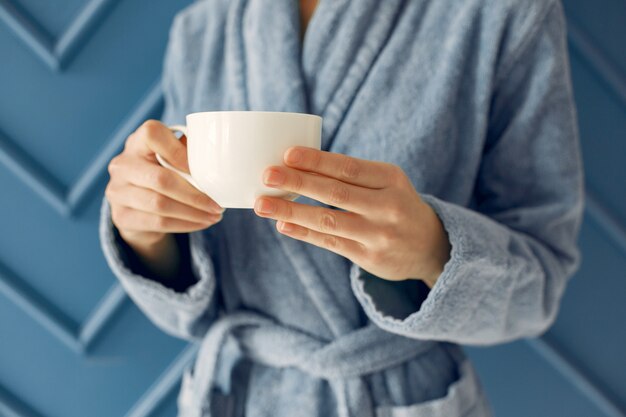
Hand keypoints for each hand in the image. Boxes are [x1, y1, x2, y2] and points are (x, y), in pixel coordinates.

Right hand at [105, 120, 223, 274]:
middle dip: (195, 195)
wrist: (137, 205)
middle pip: (161, 179)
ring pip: (160, 204)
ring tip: (214, 216)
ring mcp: (117, 191)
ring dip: (193, 213)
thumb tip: (220, 160)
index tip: (204, 169)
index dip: (179, 151)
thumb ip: (189, 152)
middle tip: (218, 205)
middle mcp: (122, 164)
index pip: (152, 134)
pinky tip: (201, 223)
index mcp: (137, 141)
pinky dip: (184, 225)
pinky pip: (158, 222)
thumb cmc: (163, 172)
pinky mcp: (121, 216)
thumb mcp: (173, 157)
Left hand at [253, 147, 450, 286]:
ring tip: (263, 204)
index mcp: (391, 179)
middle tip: (267, 175)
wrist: (431, 245)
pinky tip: (282, 225)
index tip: (287, 154)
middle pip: (335, 192)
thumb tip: (297, 165)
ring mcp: (379, 234)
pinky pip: (330, 243)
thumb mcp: (387, 182)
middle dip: (298, 182)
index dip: (317, 161)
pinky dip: (304, 233)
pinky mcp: (369, 257)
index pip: (349, 167)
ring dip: (292, 211)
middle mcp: (388, 206)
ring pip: (328, 221)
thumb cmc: (396, 203)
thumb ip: (353, 176)